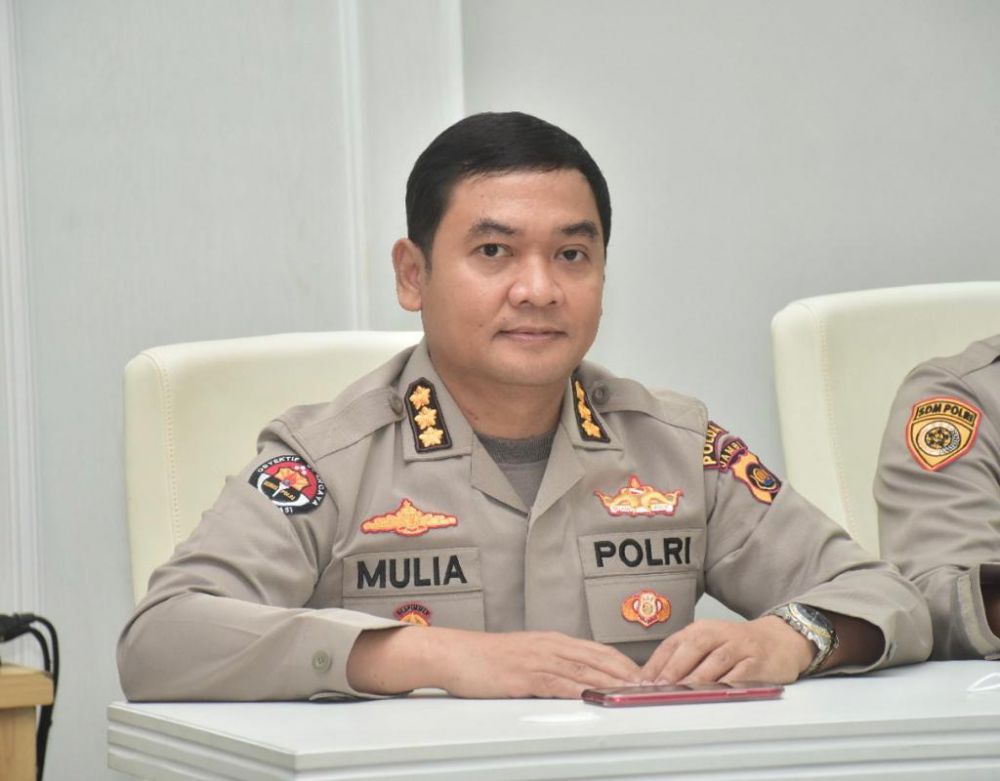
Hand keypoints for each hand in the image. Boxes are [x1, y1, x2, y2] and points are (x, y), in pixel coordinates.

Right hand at [348, 626, 642, 697]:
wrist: (452, 653)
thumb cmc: (484, 659)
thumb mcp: (523, 658)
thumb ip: (550, 667)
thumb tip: (575, 682)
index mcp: (552, 641)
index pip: (599, 651)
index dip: (626, 664)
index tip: (646, 677)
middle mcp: (550, 646)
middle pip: (600, 658)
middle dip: (629, 673)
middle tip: (653, 687)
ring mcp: (537, 659)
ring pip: (585, 669)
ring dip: (613, 682)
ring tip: (636, 694)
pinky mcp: (523, 676)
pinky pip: (557, 683)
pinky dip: (580, 689)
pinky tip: (594, 697)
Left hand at [640, 617, 813, 684]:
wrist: (779, 639)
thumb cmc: (737, 645)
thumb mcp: (709, 643)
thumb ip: (685, 659)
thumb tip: (654, 680)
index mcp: (701, 629)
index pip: (673, 644)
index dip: (656, 662)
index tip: (642, 681)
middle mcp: (718, 634)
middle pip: (692, 648)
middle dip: (673, 669)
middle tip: (658, 687)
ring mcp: (739, 647)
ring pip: (715, 661)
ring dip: (697, 678)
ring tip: (681, 693)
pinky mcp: (757, 662)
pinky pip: (740, 674)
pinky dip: (726, 684)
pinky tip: (713, 694)